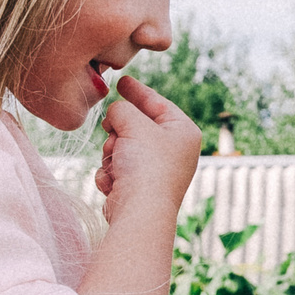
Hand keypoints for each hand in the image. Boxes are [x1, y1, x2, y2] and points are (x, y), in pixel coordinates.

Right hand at [89, 73, 199, 225]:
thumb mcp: (133, 124)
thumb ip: (122, 109)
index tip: (121, 81)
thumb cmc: (145, 165)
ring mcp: (157, 171)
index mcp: (184, 131)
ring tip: (116, 166)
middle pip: (136, 127)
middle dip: (118, 133)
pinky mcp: (140, 187)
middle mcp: (174, 151)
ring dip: (111, 155)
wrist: (140, 213)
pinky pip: (117, 169)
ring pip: (121, 148)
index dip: (138, 92)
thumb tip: (115, 115)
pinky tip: (113, 184)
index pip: (158, 103)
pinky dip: (110, 175)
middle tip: (111, 135)